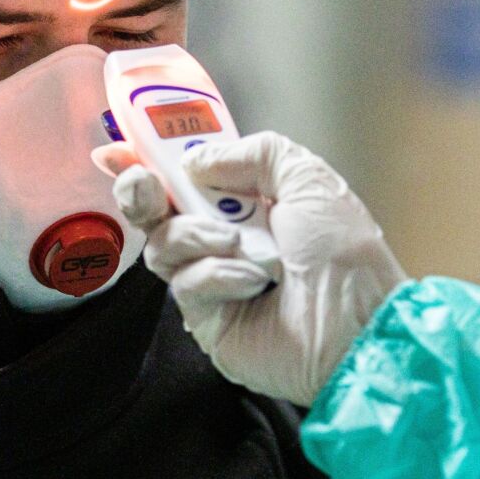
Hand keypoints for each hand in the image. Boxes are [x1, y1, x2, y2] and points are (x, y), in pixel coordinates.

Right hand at [101, 132, 407, 405]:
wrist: (359, 328)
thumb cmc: (347, 256)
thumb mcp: (309, 180)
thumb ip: (256, 153)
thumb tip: (197, 160)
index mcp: (254, 204)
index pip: (192, 177)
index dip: (154, 162)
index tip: (121, 151)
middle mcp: (230, 241)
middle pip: (161, 210)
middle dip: (144, 191)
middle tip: (145, 186)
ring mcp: (216, 281)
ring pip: (164, 245)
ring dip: (193, 234)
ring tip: (235, 243)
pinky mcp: (209, 320)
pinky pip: (185, 283)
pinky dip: (216, 274)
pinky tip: (252, 282)